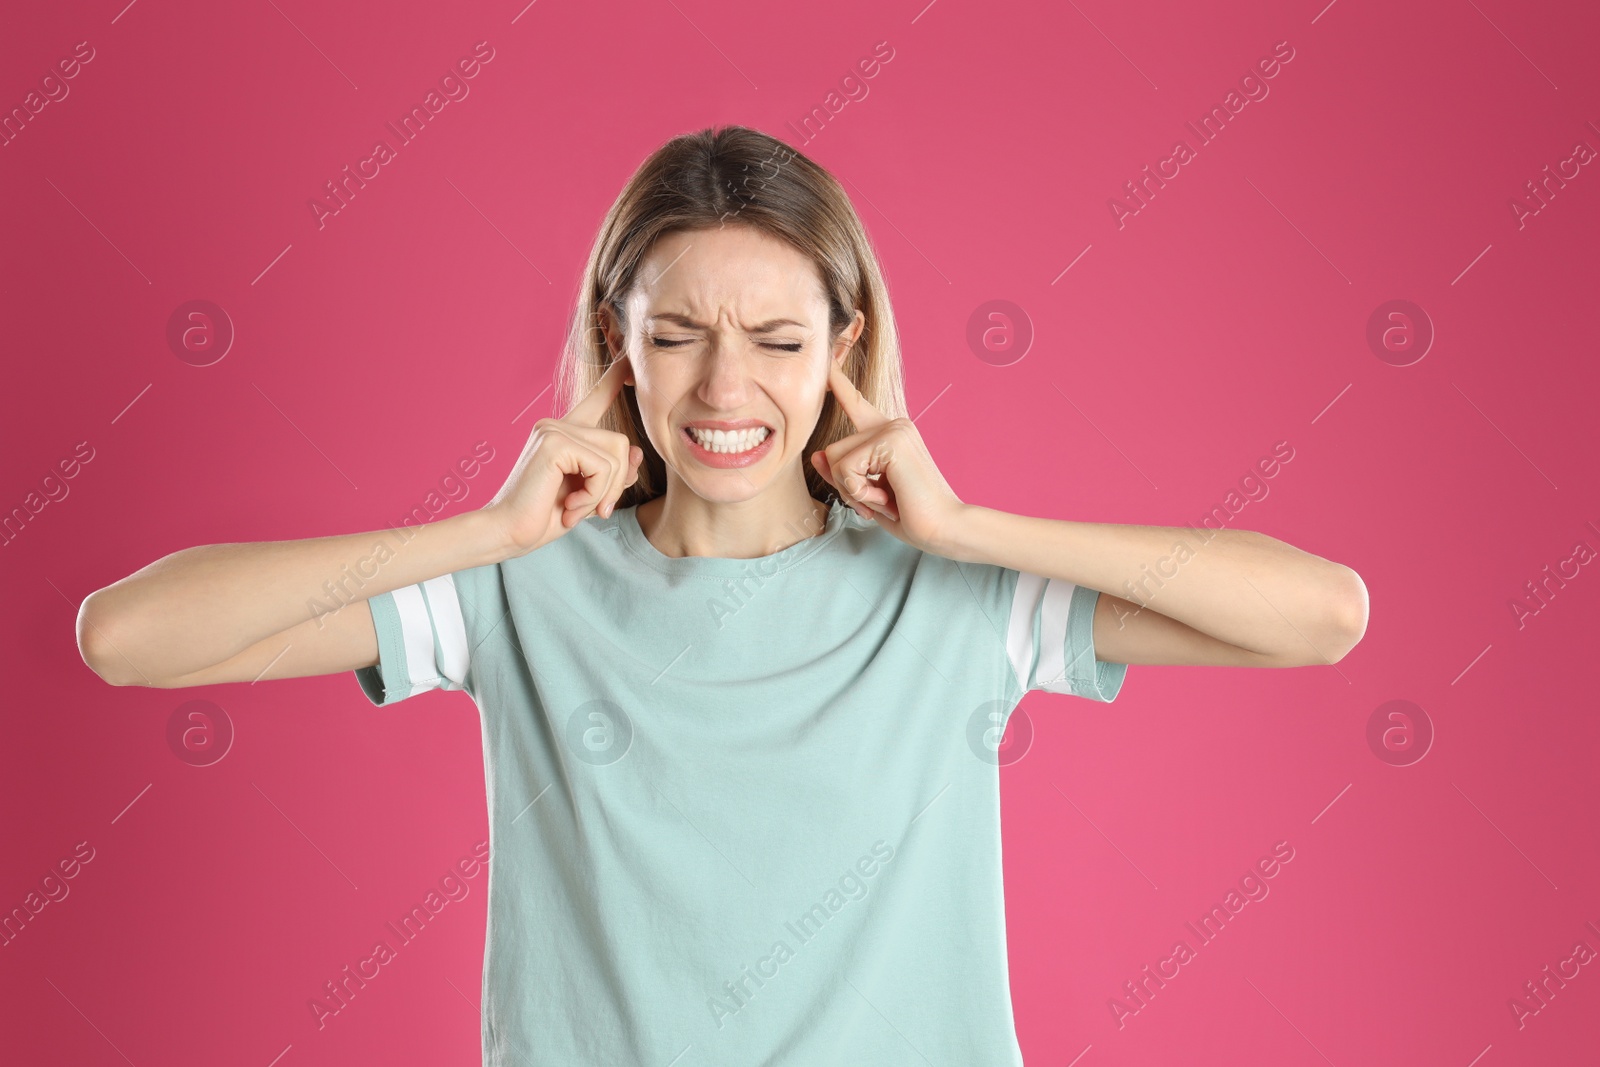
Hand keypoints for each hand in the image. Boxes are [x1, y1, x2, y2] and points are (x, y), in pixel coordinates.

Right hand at [482, 358, 644, 557]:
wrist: (508, 533)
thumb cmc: (544, 517)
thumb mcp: (589, 496)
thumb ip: (613, 474)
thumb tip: (638, 452)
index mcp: (564, 433)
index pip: (595, 400)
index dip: (613, 380)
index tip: (628, 359)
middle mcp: (557, 424)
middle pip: (621, 443)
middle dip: (617, 483)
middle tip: (595, 511)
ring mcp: (554, 429)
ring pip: (617, 455)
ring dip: (605, 492)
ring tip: (576, 509)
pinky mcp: (554, 442)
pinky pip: (603, 467)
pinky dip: (595, 494)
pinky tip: (570, 506)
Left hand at [811, 360, 965, 553]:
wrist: (945, 528)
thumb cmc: (911, 514)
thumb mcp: (868, 493)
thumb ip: (842, 473)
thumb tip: (815, 455)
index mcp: (890, 433)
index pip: (856, 404)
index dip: (839, 383)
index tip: (826, 360)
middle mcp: (892, 424)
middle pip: (832, 450)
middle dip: (845, 485)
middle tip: (879, 501)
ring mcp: (893, 429)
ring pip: (835, 459)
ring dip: (853, 491)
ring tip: (885, 500)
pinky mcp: (890, 441)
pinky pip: (846, 469)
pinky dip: (860, 493)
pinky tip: (887, 499)